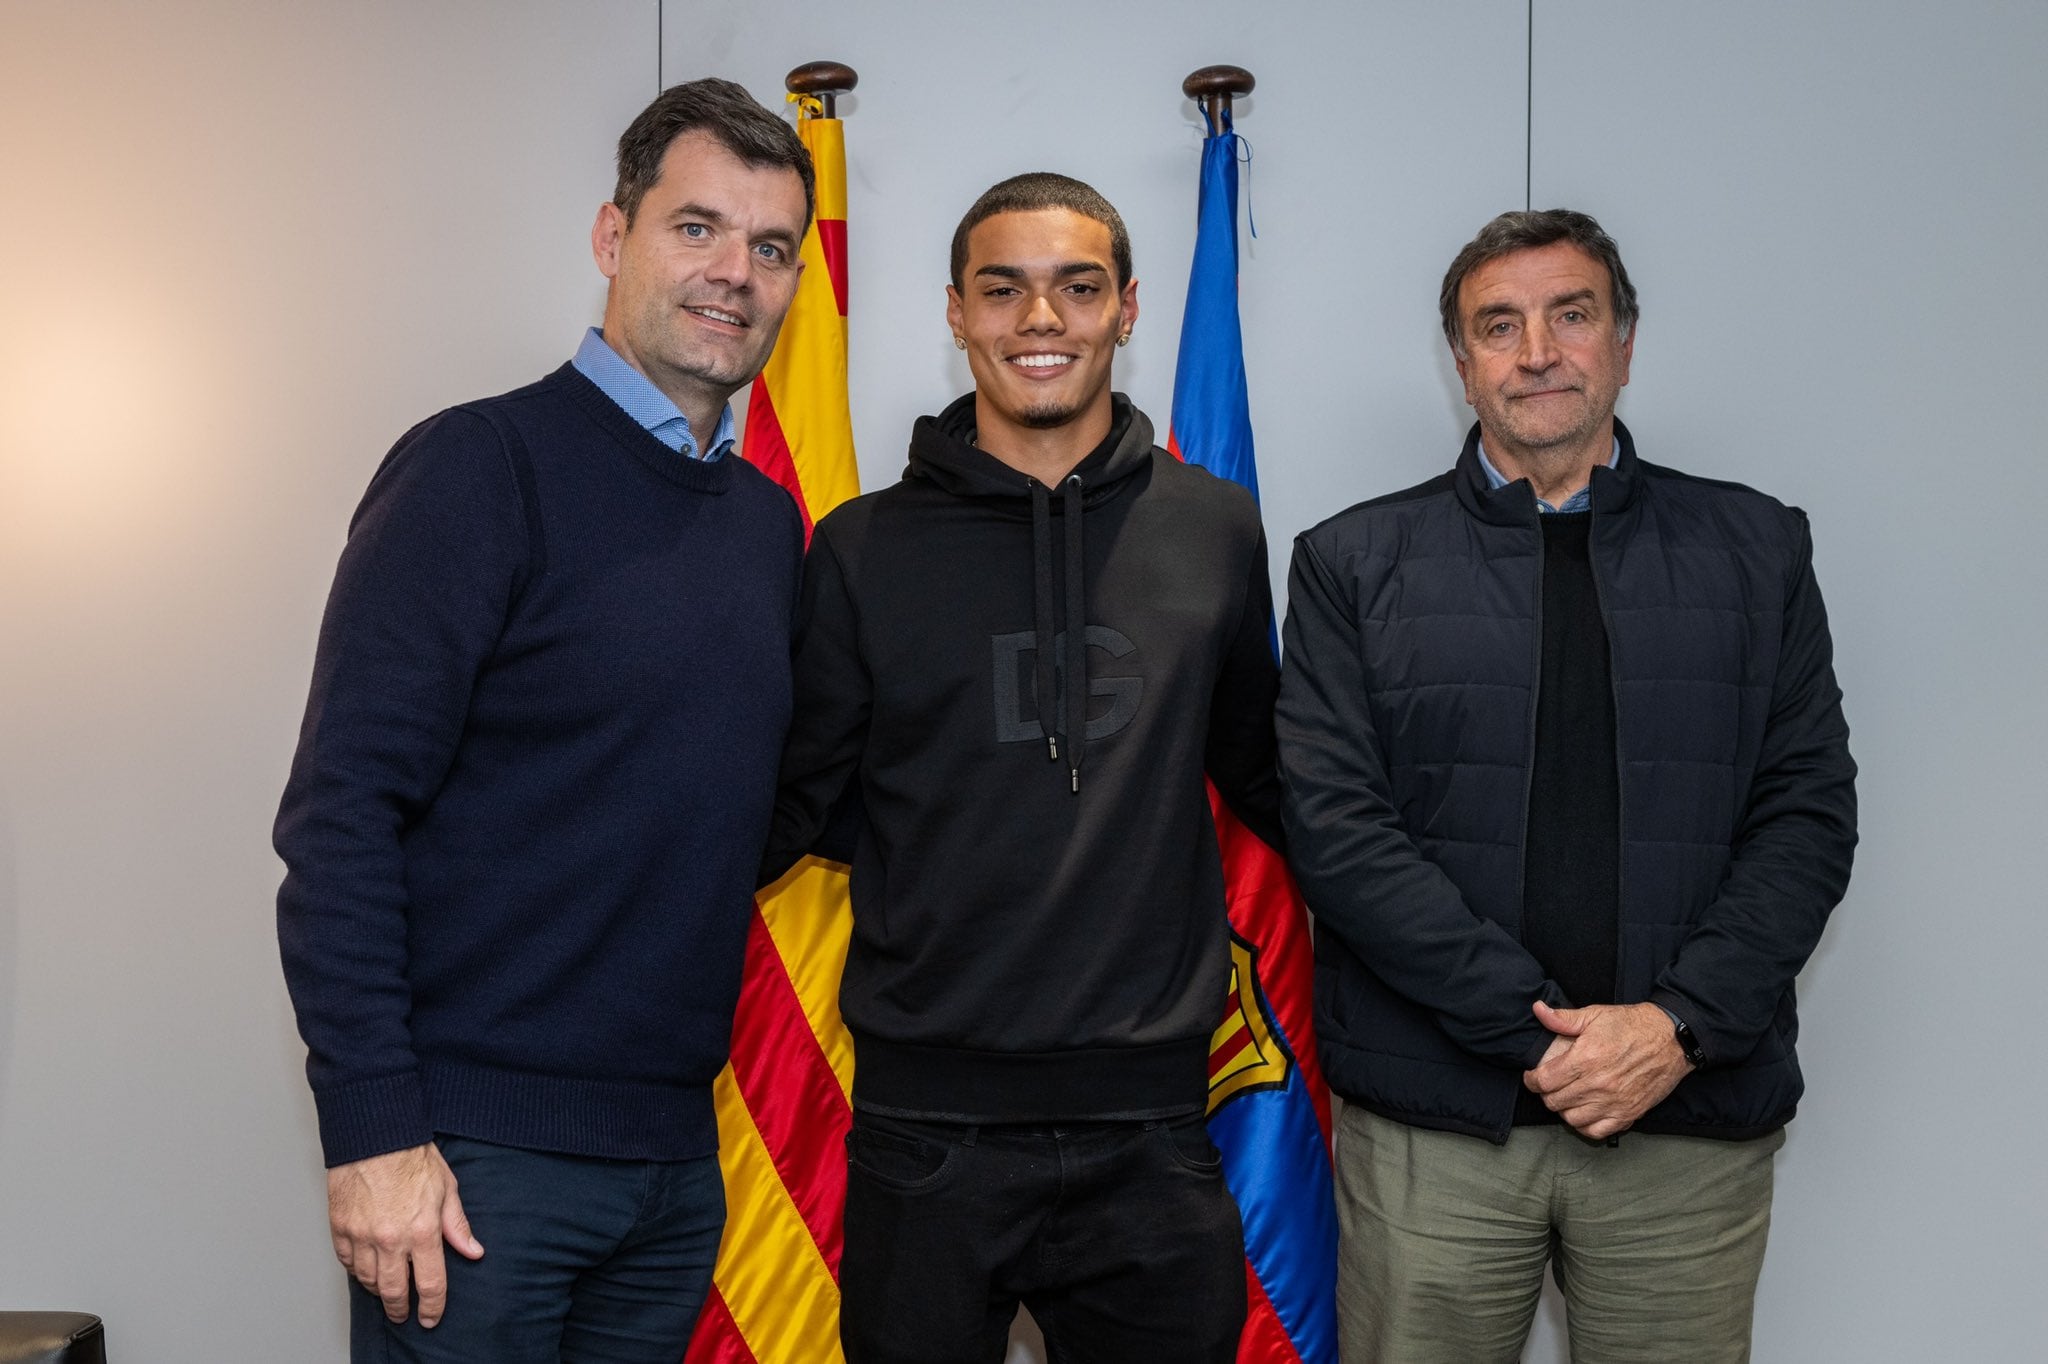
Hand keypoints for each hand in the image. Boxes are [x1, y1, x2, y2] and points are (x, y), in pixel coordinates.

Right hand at [327, 1143, 483, 1327]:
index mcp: (422, 1231)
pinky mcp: (340, 1228)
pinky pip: (347, 1262)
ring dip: (379, 1290)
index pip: (430, 1284)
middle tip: (403, 1315)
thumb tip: (473, 1252)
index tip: (431, 1318)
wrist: (375, 1135)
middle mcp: (390, 1239)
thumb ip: (458, 1226)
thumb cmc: (411, 1157)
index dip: (433, 1308)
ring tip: (387, 1289)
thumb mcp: (446, 1189)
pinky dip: (357, 1270)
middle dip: (400, 1309)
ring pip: (367, 1281)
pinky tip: (365, 1268)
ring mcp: (361, 1236)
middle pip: (394, 1291)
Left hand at [1522, 1001, 1692, 1140]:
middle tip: (1550, 1086)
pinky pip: (1597, 1131)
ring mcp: (1614, 1102)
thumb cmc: (1632, 1025)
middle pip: (1555, 1101)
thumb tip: (1538, 1010)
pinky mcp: (1629, 1114)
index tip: (1533, 1077)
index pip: (1544, 1081)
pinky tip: (1584, 1112)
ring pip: (1572, 1119)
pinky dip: (1585, 1125)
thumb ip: (1564, 1018)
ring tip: (1566, 1098)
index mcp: (1586, 1058)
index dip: (1532, 1080)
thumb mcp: (1596, 1014)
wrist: (1672, 1039)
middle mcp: (1598, 1084)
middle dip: (1546, 1094)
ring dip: (1564, 1110)